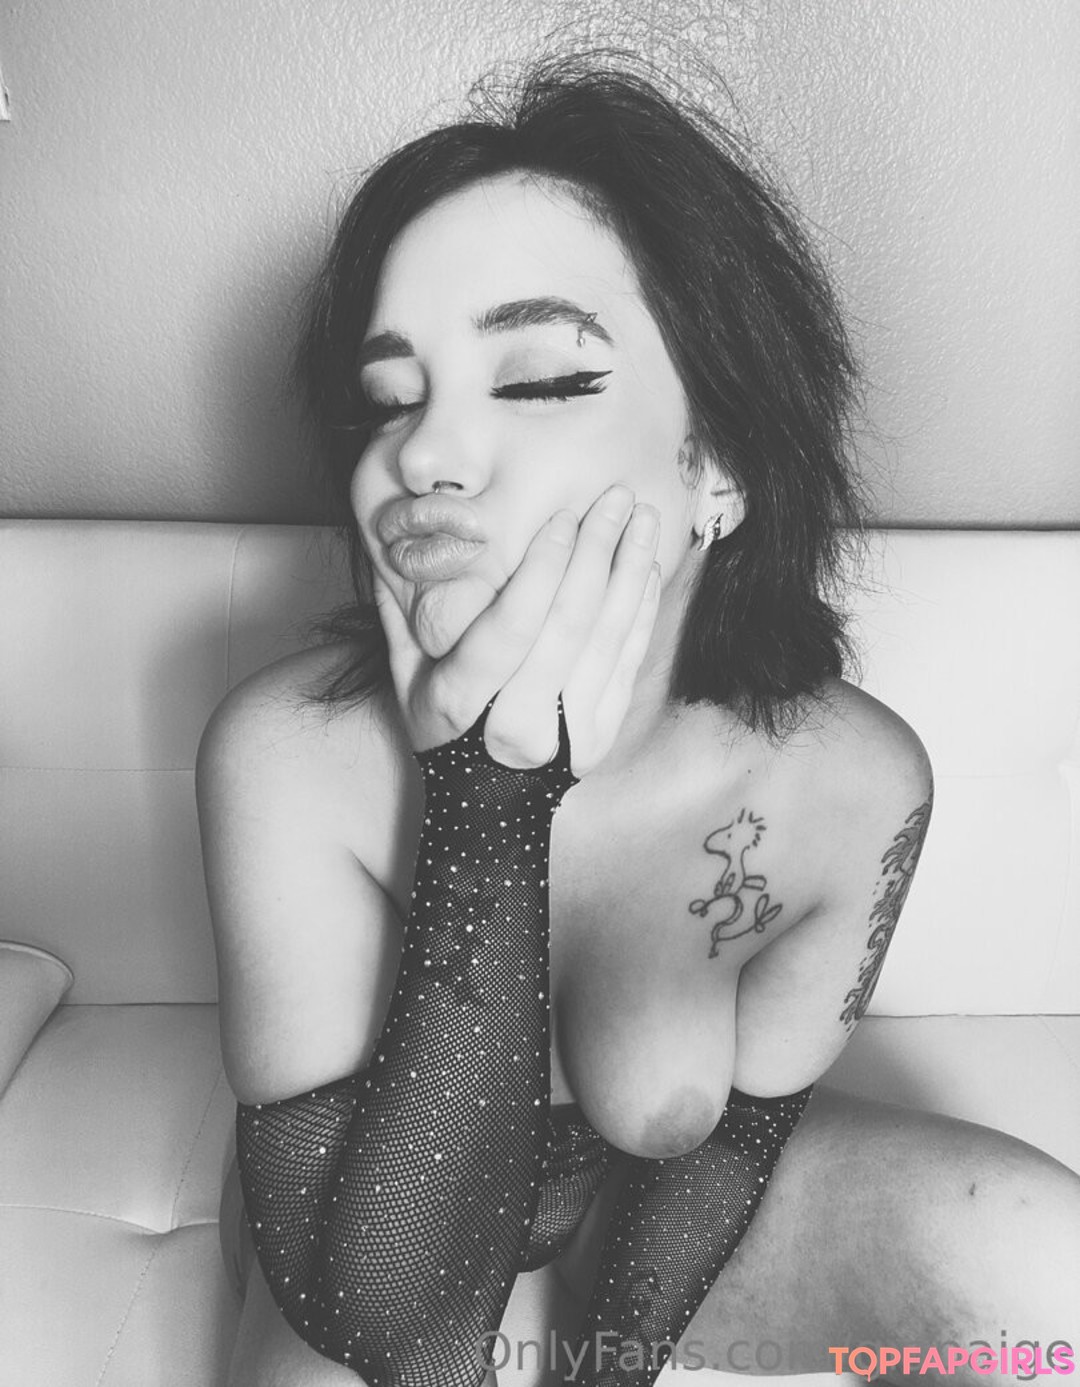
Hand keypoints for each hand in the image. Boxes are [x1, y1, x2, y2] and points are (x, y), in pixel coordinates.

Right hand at [374, 485, 661, 775]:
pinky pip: (628, 663)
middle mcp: (520, 720)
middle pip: (568, 624)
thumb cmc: (438, 727)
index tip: (562, 516)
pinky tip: (647, 568)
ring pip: (609, 639)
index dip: (542, 569)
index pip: (512, 627)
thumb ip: (400, 609)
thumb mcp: (404, 677)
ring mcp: (568, 733)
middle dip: (596, 552)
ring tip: (644, 518)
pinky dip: (642, 611)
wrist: (485, 802)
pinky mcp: (602, 735)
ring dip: (631, 572)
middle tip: (615, 497)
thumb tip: (391, 539)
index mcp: (462, 701)